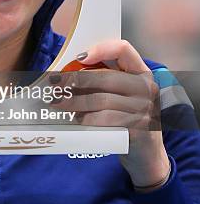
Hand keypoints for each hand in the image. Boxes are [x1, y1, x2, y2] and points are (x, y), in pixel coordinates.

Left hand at [51, 40, 169, 188]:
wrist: (147, 154)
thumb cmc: (129, 119)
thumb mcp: (123, 95)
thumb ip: (104, 81)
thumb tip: (68, 73)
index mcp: (142, 73)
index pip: (123, 49)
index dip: (100, 49)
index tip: (79, 57)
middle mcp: (146, 88)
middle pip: (105, 77)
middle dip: (75, 80)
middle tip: (54, 85)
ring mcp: (144, 109)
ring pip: (101, 100)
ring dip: (75, 102)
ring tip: (59, 104)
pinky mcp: (138, 129)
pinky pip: (105, 120)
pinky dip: (86, 119)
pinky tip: (76, 120)